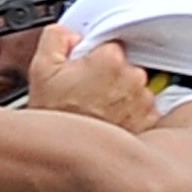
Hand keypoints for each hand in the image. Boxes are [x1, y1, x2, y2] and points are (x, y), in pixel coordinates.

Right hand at [28, 26, 164, 134]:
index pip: (111, 44)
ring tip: (98, 110)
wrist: (67, 157)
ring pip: (135, 88)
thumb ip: (56, 37)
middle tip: (89, 92)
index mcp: (110, 59)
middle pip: (126, 66)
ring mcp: (144, 102)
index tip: (87, 69)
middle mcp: (133, 78)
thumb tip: (70, 34)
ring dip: (121, 96)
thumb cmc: (55, 116)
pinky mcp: (150, 122)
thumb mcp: (41, 68)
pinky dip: (131, 114)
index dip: (96, 57)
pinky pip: (144, 110)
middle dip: (110, 76)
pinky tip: (111, 122)